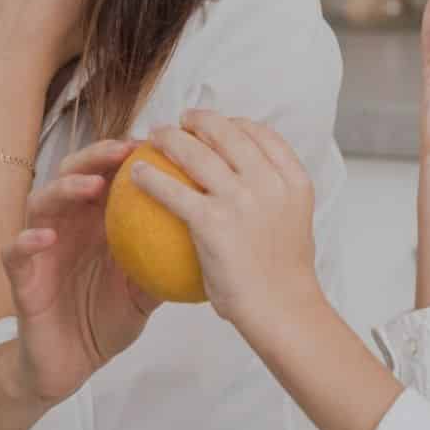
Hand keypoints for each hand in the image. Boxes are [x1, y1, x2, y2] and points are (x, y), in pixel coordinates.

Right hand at [0, 138, 157, 404]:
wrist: (70, 364)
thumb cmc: (106, 321)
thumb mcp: (145, 293)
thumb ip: (166, 264)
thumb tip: (208, 241)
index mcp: (95, 224)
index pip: (107, 177)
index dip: (126, 157)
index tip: (156, 145)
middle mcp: (67, 226)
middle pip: (72, 175)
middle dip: (95, 157)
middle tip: (124, 151)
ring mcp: (41, 247)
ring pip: (41, 202)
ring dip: (64, 189)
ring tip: (90, 185)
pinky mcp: (20, 275)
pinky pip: (16, 252)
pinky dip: (28, 240)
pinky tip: (47, 237)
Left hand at [132, 111, 321, 332]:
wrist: (281, 310)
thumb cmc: (283, 278)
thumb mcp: (292, 225)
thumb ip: (273, 199)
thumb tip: (250, 186)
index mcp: (292, 181)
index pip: (262, 135)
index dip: (236, 122)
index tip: (219, 125)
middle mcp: (269, 182)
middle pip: (228, 132)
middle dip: (201, 119)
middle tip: (182, 121)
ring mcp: (241, 199)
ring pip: (196, 151)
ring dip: (170, 137)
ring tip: (154, 136)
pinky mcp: (211, 221)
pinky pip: (172, 190)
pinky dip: (150, 177)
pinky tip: (137, 175)